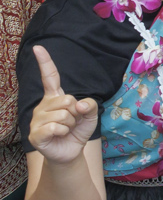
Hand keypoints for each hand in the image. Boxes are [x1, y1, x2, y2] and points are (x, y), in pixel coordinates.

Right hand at [26, 46, 96, 165]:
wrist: (71, 151)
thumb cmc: (78, 130)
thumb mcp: (90, 115)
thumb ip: (90, 105)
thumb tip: (79, 104)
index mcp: (55, 97)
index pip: (50, 77)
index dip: (45, 62)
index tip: (37, 47)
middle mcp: (43, 105)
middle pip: (67, 99)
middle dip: (75, 113)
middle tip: (71, 122)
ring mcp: (36, 119)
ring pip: (63, 115)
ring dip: (70, 124)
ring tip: (65, 130)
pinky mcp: (35, 134)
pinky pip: (55, 127)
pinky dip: (63, 132)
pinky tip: (59, 136)